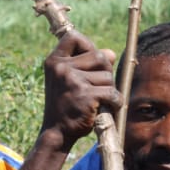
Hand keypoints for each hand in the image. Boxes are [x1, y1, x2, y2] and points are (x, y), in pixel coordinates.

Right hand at [40, 30, 121, 150]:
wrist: (57, 132)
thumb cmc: (66, 105)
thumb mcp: (71, 80)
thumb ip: (89, 64)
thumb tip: (111, 53)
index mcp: (54, 61)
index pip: (73, 37)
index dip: (88, 45)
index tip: (90, 60)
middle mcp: (61, 68)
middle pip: (99, 57)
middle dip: (105, 72)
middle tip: (98, 88)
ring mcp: (73, 81)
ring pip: (108, 76)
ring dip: (109, 90)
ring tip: (97, 101)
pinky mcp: (85, 95)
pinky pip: (112, 92)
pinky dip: (115, 102)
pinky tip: (108, 108)